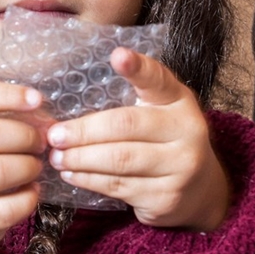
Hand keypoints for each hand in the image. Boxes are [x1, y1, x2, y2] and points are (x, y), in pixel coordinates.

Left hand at [45, 49, 231, 230]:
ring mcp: (179, 167)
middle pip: (126, 126)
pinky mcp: (165, 197)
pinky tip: (72, 174)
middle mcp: (186, 131)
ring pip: (119, 161)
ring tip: (57, 156)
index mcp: (180, 101)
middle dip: (84, 131)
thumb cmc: (166, 140)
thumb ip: (131, 96)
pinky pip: (118, 186)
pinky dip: (89, 180)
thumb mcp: (160, 110)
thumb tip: (72, 92)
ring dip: (80, 159)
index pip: (157, 80)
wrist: (199, 190)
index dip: (138, 68)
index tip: (118, 56)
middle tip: (55, 135)